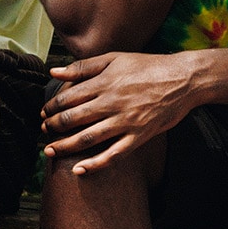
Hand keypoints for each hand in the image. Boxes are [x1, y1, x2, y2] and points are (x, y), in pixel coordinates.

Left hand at [42, 50, 199, 173]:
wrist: (183, 79)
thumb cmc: (149, 66)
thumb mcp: (115, 58)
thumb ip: (83, 67)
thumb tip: (53, 72)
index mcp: (104, 83)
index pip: (67, 98)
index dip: (51, 108)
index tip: (44, 113)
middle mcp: (111, 103)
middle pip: (73, 119)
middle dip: (53, 127)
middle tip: (44, 131)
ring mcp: (126, 122)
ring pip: (88, 138)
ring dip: (65, 146)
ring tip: (50, 151)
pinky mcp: (139, 136)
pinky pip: (114, 155)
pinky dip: (95, 164)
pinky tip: (79, 170)